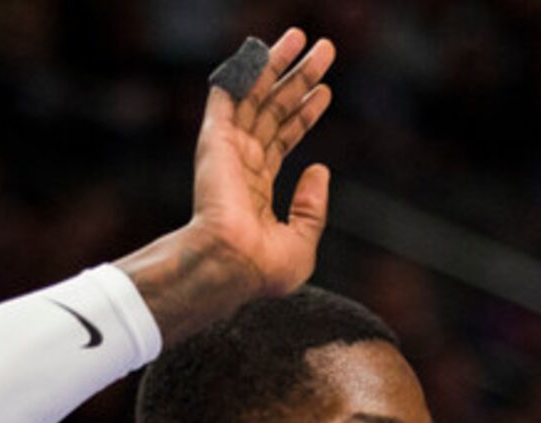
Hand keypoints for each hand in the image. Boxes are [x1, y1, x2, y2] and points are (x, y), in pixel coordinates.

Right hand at [187, 28, 336, 298]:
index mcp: (257, 188)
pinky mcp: (216, 139)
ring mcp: (228, 149)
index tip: (324, 91)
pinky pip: (228, 94)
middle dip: (299, 78)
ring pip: (256, 94)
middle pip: (275, 109)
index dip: (305, 113)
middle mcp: (241, 163)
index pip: (284, 138)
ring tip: (302, 37)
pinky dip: (242, 70)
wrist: (232, 263)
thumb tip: (320, 170)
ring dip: (278, 64)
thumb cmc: (262, 267)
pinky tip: (259, 48)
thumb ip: (312, 208)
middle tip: (323, 51)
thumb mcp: (302, 242)